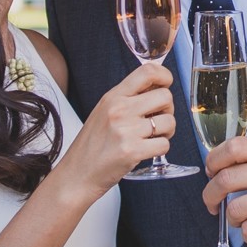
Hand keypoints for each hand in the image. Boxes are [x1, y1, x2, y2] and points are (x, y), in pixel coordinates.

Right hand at [55, 63, 173, 203]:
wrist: (77, 174)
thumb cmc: (92, 145)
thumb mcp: (103, 111)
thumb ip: (127, 98)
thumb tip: (157, 87)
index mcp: (113, 97)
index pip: (147, 71)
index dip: (165, 76)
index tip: (166, 85)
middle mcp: (120, 110)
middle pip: (165, 96)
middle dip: (168, 109)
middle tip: (157, 120)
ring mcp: (126, 130)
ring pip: (169, 121)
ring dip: (167, 131)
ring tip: (152, 137)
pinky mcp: (132, 151)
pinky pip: (164, 144)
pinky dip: (160, 148)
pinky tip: (147, 150)